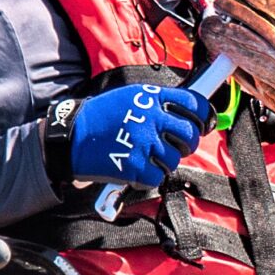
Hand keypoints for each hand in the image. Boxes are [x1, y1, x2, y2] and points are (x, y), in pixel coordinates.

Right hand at [59, 84, 211, 188]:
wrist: (71, 136)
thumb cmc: (102, 116)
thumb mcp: (131, 97)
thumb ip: (159, 103)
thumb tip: (188, 114)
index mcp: (151, 97)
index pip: (194, 103)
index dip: (204, 116)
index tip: (204, 124)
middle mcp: (151, 118)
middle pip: (189, 135)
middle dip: (187, 144)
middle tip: (177, 146)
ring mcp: (143, 142)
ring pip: (174, 159)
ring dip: (165, 162)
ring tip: (148, 157)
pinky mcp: (134, 166)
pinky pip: (157, 177)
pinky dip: (149, 177)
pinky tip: (136, 169)